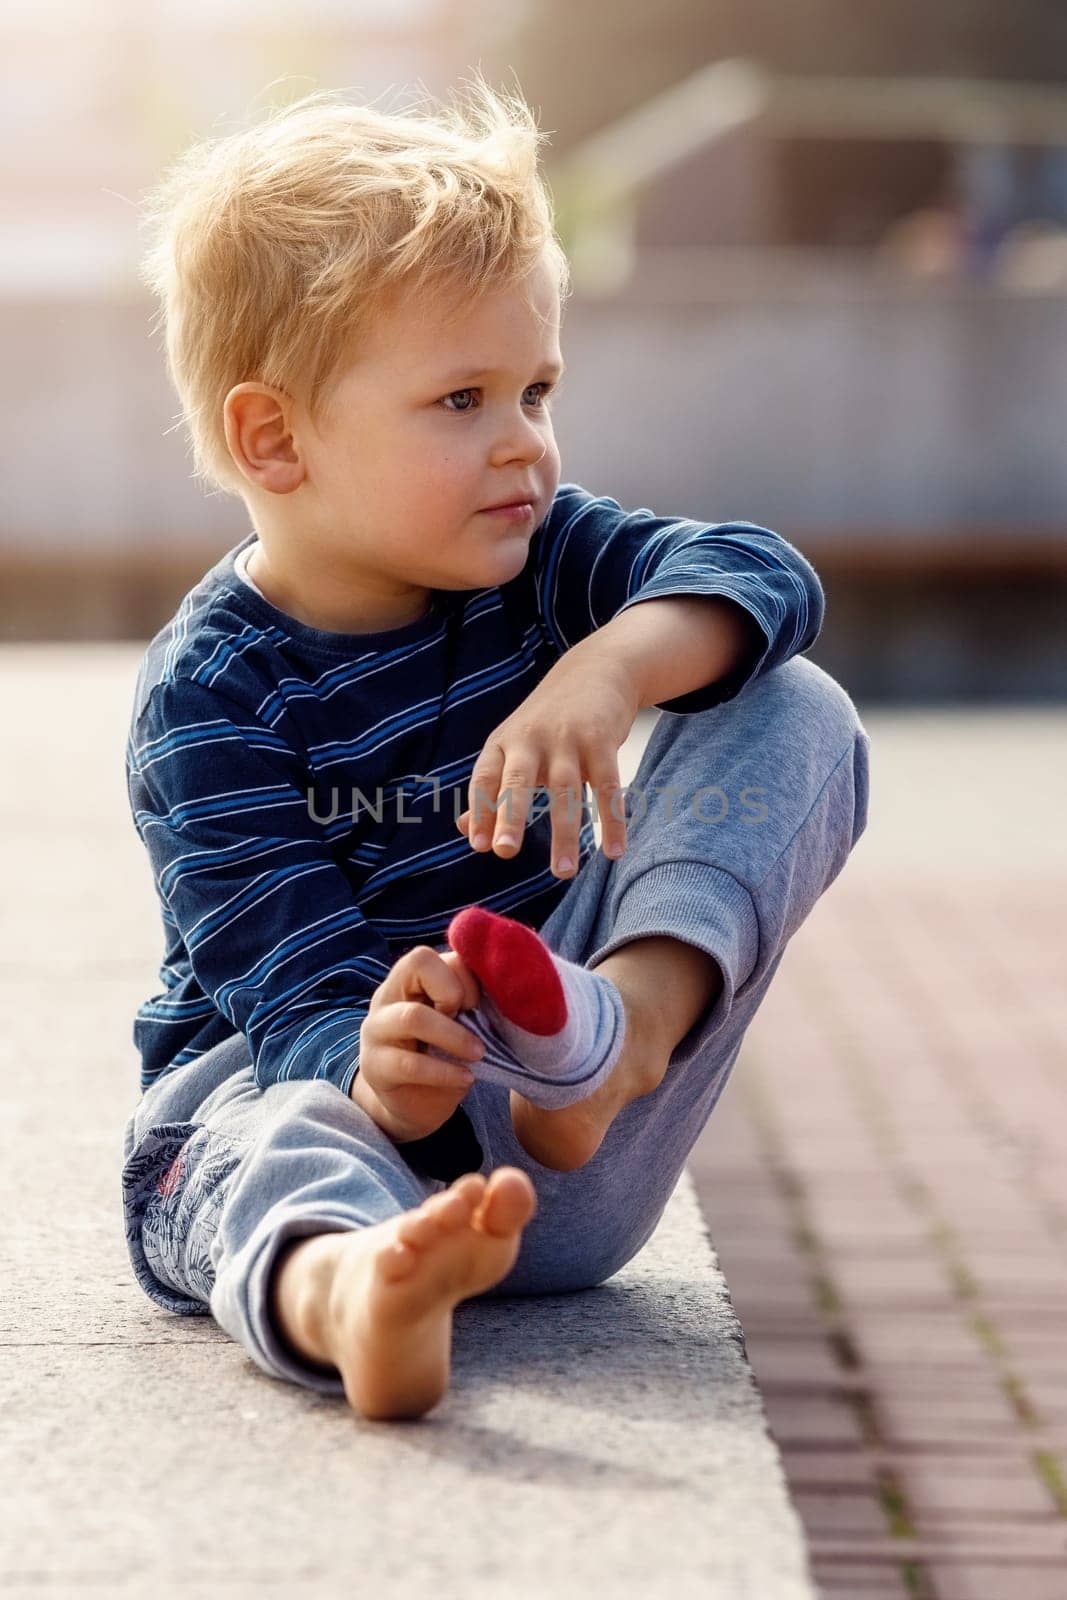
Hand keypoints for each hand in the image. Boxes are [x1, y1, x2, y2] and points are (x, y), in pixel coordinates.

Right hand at [350, 947, 484, 1143]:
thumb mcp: (460, 1020)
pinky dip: (446, 1072)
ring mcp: (375, 1032)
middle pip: (415, 964)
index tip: (477, 1004)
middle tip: (473, 1021)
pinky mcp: (375, 1068)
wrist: (415, 1103)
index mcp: (407, 980)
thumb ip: (469, 997)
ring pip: (413, 1016)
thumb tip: (501, 983)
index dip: (461, 974)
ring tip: (478, 1053)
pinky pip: (411, 1065)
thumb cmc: (444, 1053)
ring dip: (454, 1036)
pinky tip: (465, 1078)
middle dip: (454, 992)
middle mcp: (386, 998)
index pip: (428, 954)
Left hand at [456, 641, 639, 877]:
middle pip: (518, 780)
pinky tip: (614, 851)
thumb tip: (466, 831)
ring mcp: (568, 739)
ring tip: (563, 872)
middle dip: (511, 815)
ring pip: (565, 790)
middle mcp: (531, 740)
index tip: (479, 846)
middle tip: (505, 851)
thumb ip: (491, 790)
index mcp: (503, 743)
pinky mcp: (602, 740)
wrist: (594, 670)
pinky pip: (607, 786)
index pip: (485, 779)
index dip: (481, 811)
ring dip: (566, 833)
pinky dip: (612, 820)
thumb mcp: (512, 747)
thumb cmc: (547, 721)